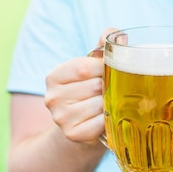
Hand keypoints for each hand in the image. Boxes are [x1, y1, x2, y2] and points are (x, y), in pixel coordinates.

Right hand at [44, 28, 116, 144]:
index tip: (110, 70)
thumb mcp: (92, 65)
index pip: (84, 67)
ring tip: (107, 103)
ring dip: (110, 103)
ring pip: (100, 104)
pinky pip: (101, 122)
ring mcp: (61, 118)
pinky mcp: (73, 134)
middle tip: (111, 89)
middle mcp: (52, 97)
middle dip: (109, 86)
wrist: (81, 124)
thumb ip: (103, 47)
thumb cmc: (89, 88)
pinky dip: (108, 119)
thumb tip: (120, 37)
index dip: (104, 68)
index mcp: (54, 76)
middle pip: (95, 86)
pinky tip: (105, 117)